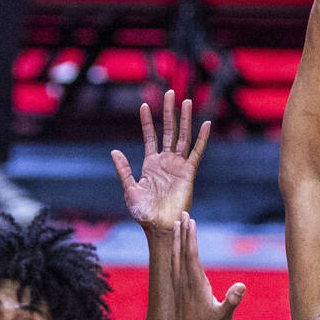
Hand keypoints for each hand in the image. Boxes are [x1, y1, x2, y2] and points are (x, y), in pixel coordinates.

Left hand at [112, 91, 209, 233]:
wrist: (159, 226)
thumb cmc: (143, 212)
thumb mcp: (130, 189)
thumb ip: (124, 169)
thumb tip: (114, 151)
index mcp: (150, 163)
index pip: (149, 137)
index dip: (146, 122)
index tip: (144, 105)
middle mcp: (165, 161)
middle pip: (168, 130)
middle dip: (169, 112)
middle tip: (170, 92)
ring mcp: (178, 165)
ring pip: (182, 136)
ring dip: (185, 119)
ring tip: (187, 101)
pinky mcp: (189, 172)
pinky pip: (196, 152)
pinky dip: (201, 138)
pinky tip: (205, 124)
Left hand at [171, 213, 244, 319]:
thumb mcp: (223, 318)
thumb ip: (231, 301)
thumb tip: (241, 286)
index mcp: (195, 284)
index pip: (191, 255)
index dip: (190, 237)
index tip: (190, 221)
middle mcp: (184, 282)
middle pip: (181, 251)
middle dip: (182, 232)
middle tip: (182, 214)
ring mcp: (179, 286)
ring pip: (175, 257)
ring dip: (176, 240)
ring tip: (176, 225)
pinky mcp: (178, 291)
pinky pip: (174, 266)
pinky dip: (175, 252)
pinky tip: (176, 249)